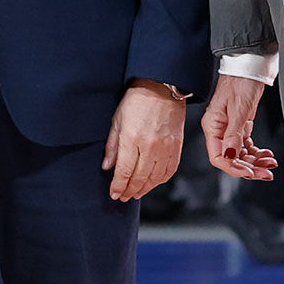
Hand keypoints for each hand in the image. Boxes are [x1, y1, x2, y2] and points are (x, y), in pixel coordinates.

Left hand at [102, 80, 184, 200]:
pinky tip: (153, 183)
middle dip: (129, 191)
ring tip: (136, 193)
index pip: (124, 172)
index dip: (118, 186)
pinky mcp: (177, 147)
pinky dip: (160, 181)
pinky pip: (169, 171)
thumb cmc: (138, 99)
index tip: (114, 194)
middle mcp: (150, 147)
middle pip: (139, 178)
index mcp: (132, 139)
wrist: (163, 87)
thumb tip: (107, 166)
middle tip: (123, 196)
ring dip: (144, 189)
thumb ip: (112, 145)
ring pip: (155, 179)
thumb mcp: (118, 120)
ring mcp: (165, 148)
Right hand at [202, 73, 277, 180]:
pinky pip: (247, 145)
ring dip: (255, 162)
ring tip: (270, 163)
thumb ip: (234, 135)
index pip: (218, 156)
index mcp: (212, 126)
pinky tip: (266, 154)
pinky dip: (257, 152)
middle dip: (249, 168)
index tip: (249, 173)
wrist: (250, 66)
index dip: (233, 168)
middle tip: (266, 173)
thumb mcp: (238, 109)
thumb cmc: (240, 81)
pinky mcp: (241, 124)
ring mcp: (230, 128)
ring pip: (241, 154)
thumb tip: (230, 156)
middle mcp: (219, 129)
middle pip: (232, 158)